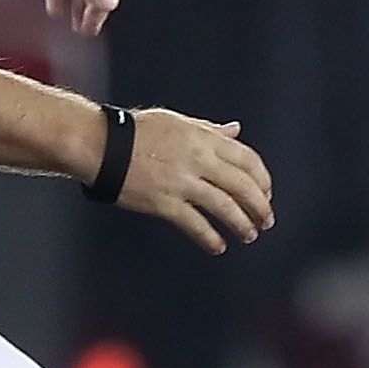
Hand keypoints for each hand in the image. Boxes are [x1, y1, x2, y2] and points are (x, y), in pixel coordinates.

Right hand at [118, 109, 274, 252]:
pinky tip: (218, 246)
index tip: (266, 193)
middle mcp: (198, 160)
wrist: (102, 146)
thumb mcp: (178, 122)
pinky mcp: (164, 203)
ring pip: (225, 207)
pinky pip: (195, 224)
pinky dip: (210, 237)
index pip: (247, 160)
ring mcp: (182, 182)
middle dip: (260, 206)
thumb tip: (235, 130)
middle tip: (266, 220)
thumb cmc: (136, 131)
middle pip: (242, 186)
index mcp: (203, 138)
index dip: (262, 179)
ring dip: (242, 224)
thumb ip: (209, 129)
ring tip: (249, 234)